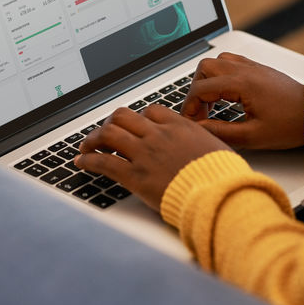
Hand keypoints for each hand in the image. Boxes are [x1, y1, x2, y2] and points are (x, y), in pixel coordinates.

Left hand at [74, 105, 230, 210]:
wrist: (217, 193)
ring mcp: (145, 153)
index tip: (134, 126)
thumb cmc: (222, 176)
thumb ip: (202, 142)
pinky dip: (88, 159)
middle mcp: (159, 135)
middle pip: (124, 116)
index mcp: (180, 126)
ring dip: (94, 138)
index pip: (152, 111)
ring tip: (87, 145)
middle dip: (111, 123)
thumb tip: (202, 147)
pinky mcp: (135, 175)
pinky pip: (104, 161)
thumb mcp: (218, 148)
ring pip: (109, 133)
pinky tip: (81, 162)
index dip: (139, 118)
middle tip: (105, 133)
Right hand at [181, 52, 303, 149]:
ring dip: (208, 79)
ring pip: (217, 61)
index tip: (193, 122)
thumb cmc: (291, 125)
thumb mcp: (253, 136)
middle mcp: (245, 70)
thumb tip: (199, 129)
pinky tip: (227, 94)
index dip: (190, 107)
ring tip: (212, 103)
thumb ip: (221, 132)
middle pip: (204, 67)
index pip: (201, 89)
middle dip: (196, 89)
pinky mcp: (259, 69)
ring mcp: (253, 67)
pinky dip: (222, 75)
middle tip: (201, 111)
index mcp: (242, 83)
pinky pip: (231, 62)